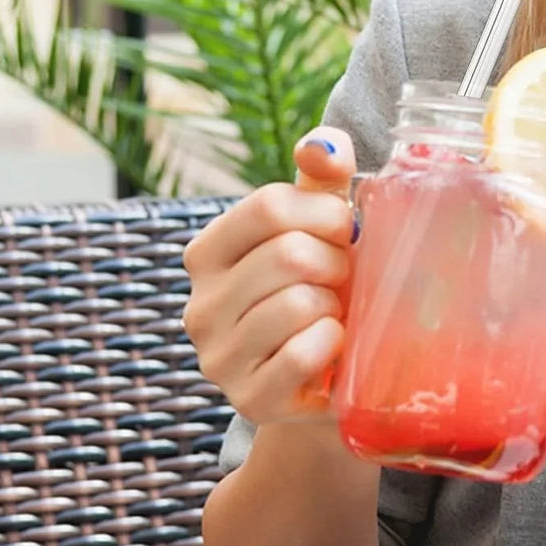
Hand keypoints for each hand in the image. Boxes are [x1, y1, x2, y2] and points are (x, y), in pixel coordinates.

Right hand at [183, 129, 356, 424]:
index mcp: (207, 252)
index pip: (268, 205)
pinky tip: (336, 347)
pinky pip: (304, 353)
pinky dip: (335, 343)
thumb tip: (325, 144)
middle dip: (337, 261)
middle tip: (344, 279)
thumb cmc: (324, 285)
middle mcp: (200, 306)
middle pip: (288, 254)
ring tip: (336, 313)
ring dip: (337, 304)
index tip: (345, 231)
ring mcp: (219, 359)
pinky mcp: (251, 401)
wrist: (331, 375)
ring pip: (298, 304)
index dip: (326, 213)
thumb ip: (320, 177)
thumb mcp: (319, 225)